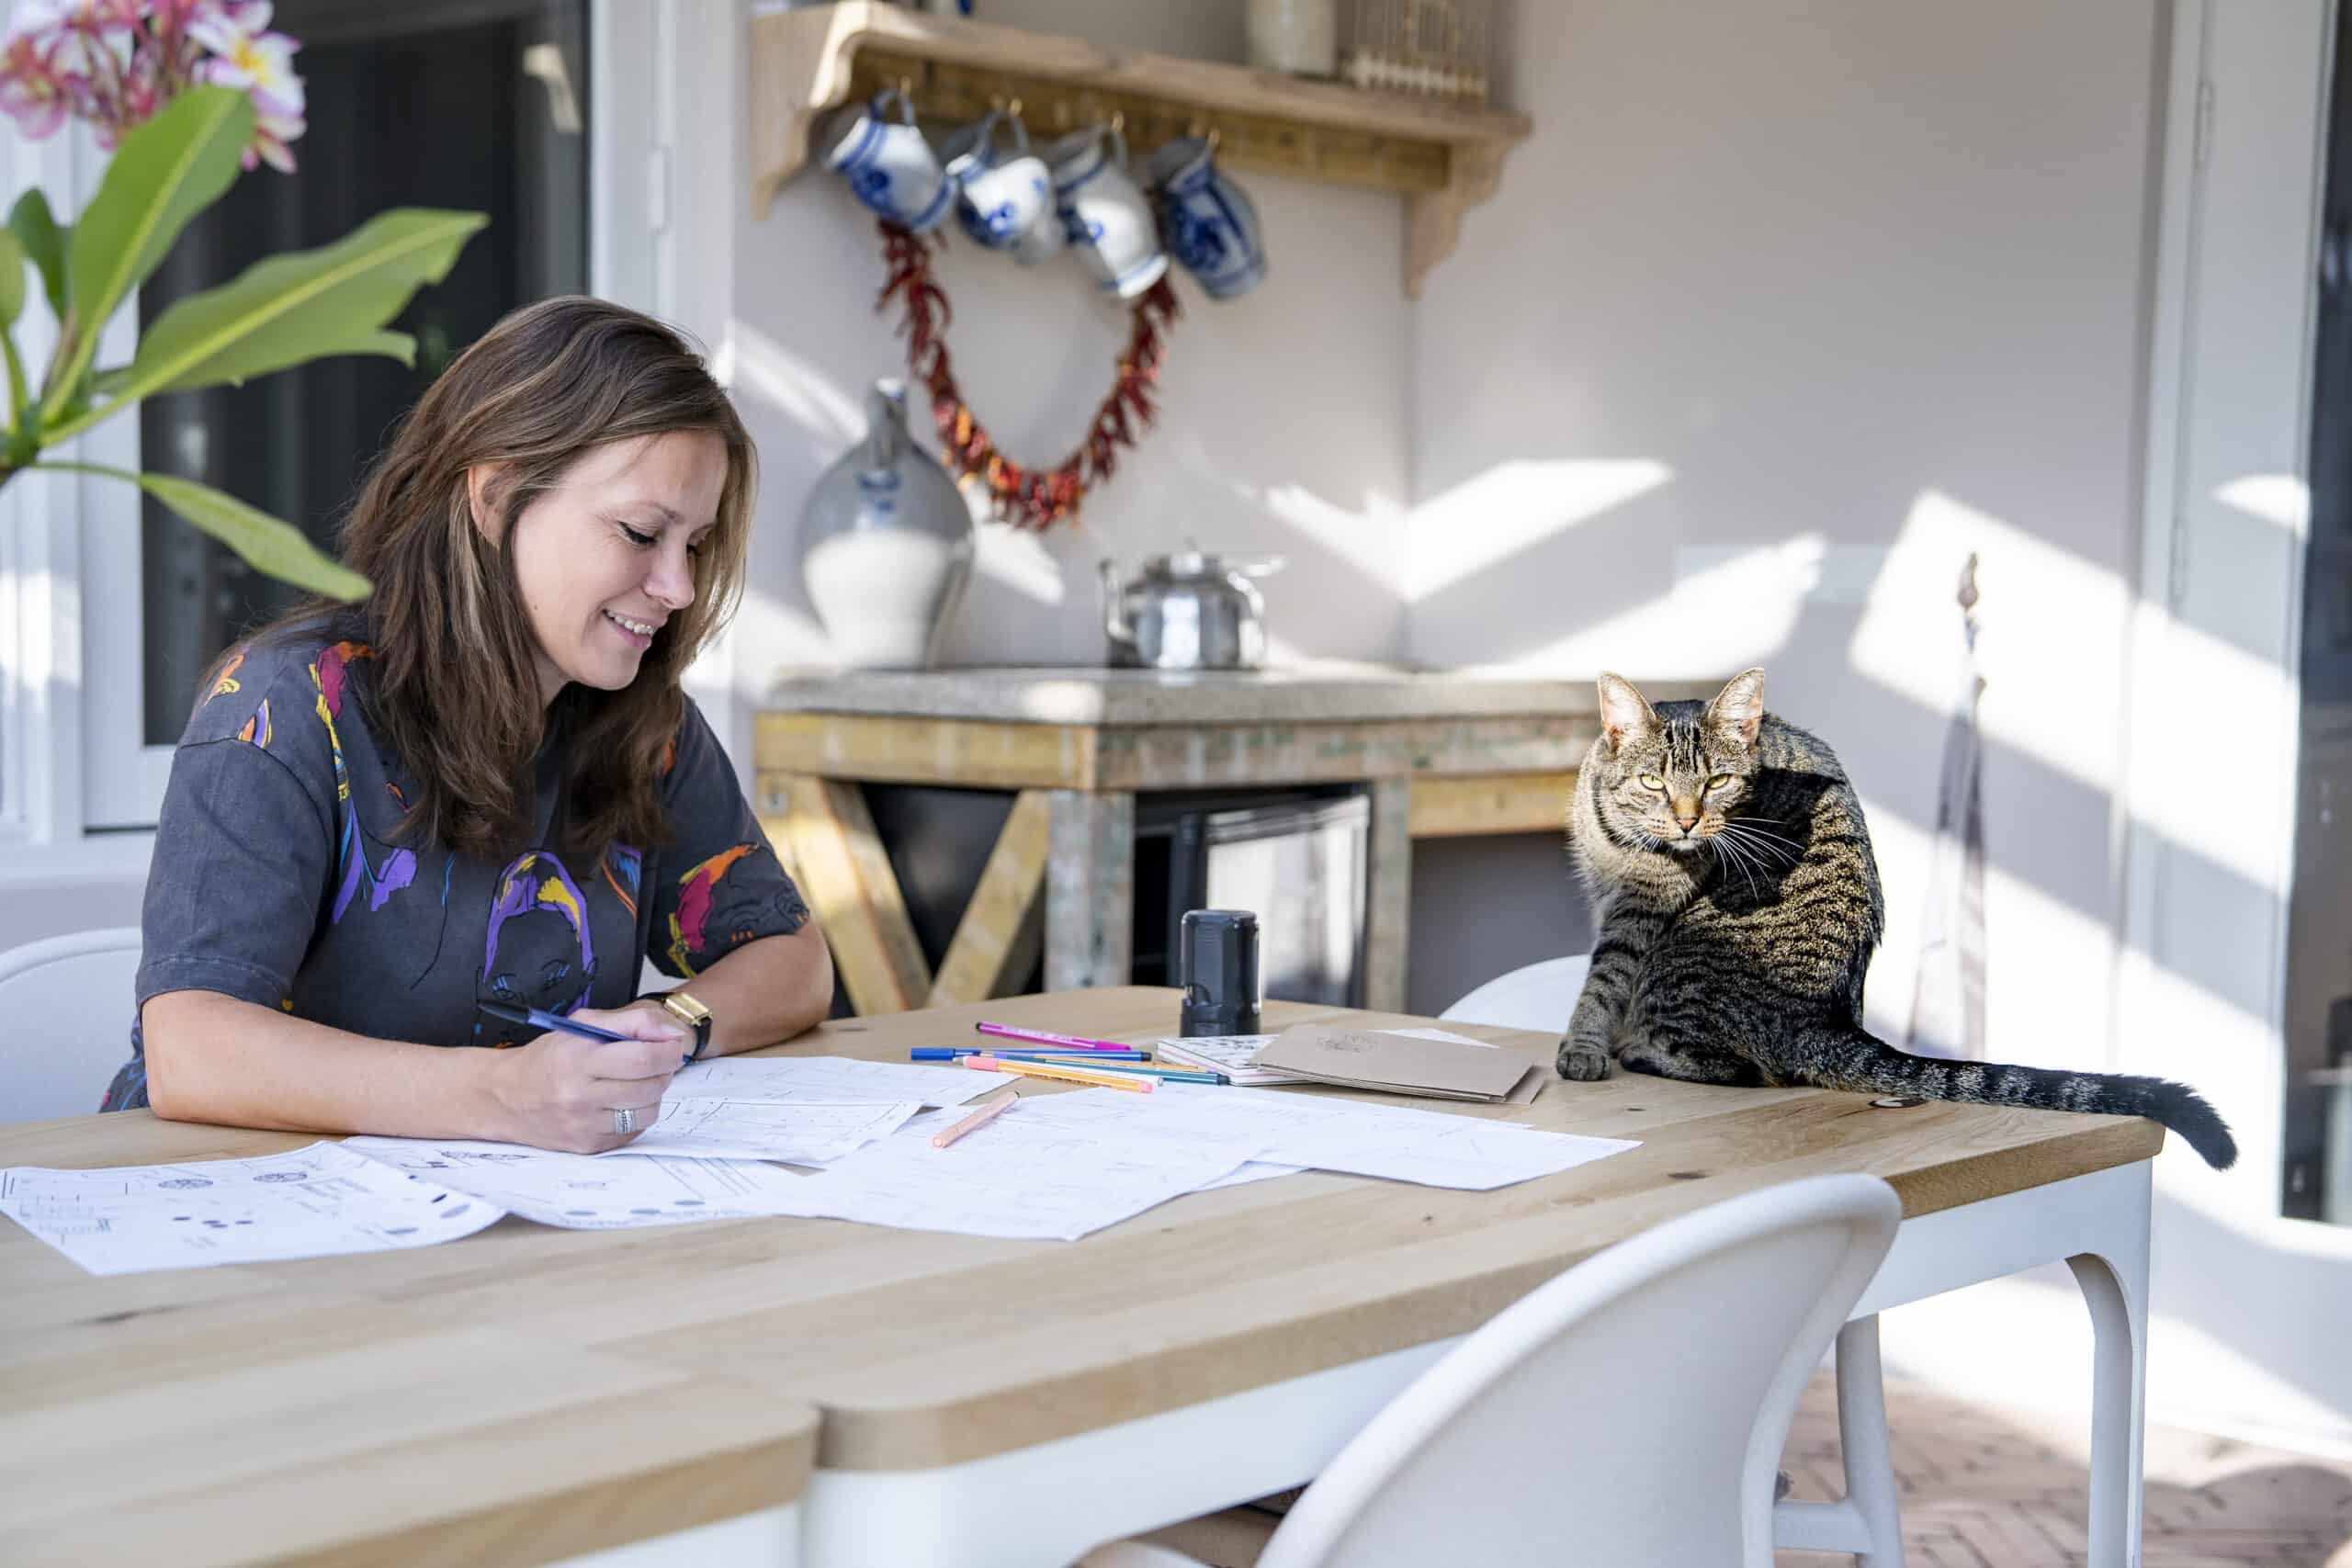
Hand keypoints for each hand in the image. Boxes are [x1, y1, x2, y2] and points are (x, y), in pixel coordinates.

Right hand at [484, 1005, 689, 1152]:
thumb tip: (673, 1033)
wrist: (505, 1097)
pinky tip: (620, 1103)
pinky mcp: (587, 1145)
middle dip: (664, 1072)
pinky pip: (632, 1132)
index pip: (643, 1058)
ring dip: (652, 1095)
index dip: (668, 1052)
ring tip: (637, 1083)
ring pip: (647, 1112)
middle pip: (650, 1087)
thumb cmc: (548, 1058)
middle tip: (658, 1064)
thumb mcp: (583, 1025)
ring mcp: (583, 1125)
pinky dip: (635, 1116)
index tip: (672, 1047)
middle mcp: (579, 1096)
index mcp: (578, 1060)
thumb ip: (632, 1022)